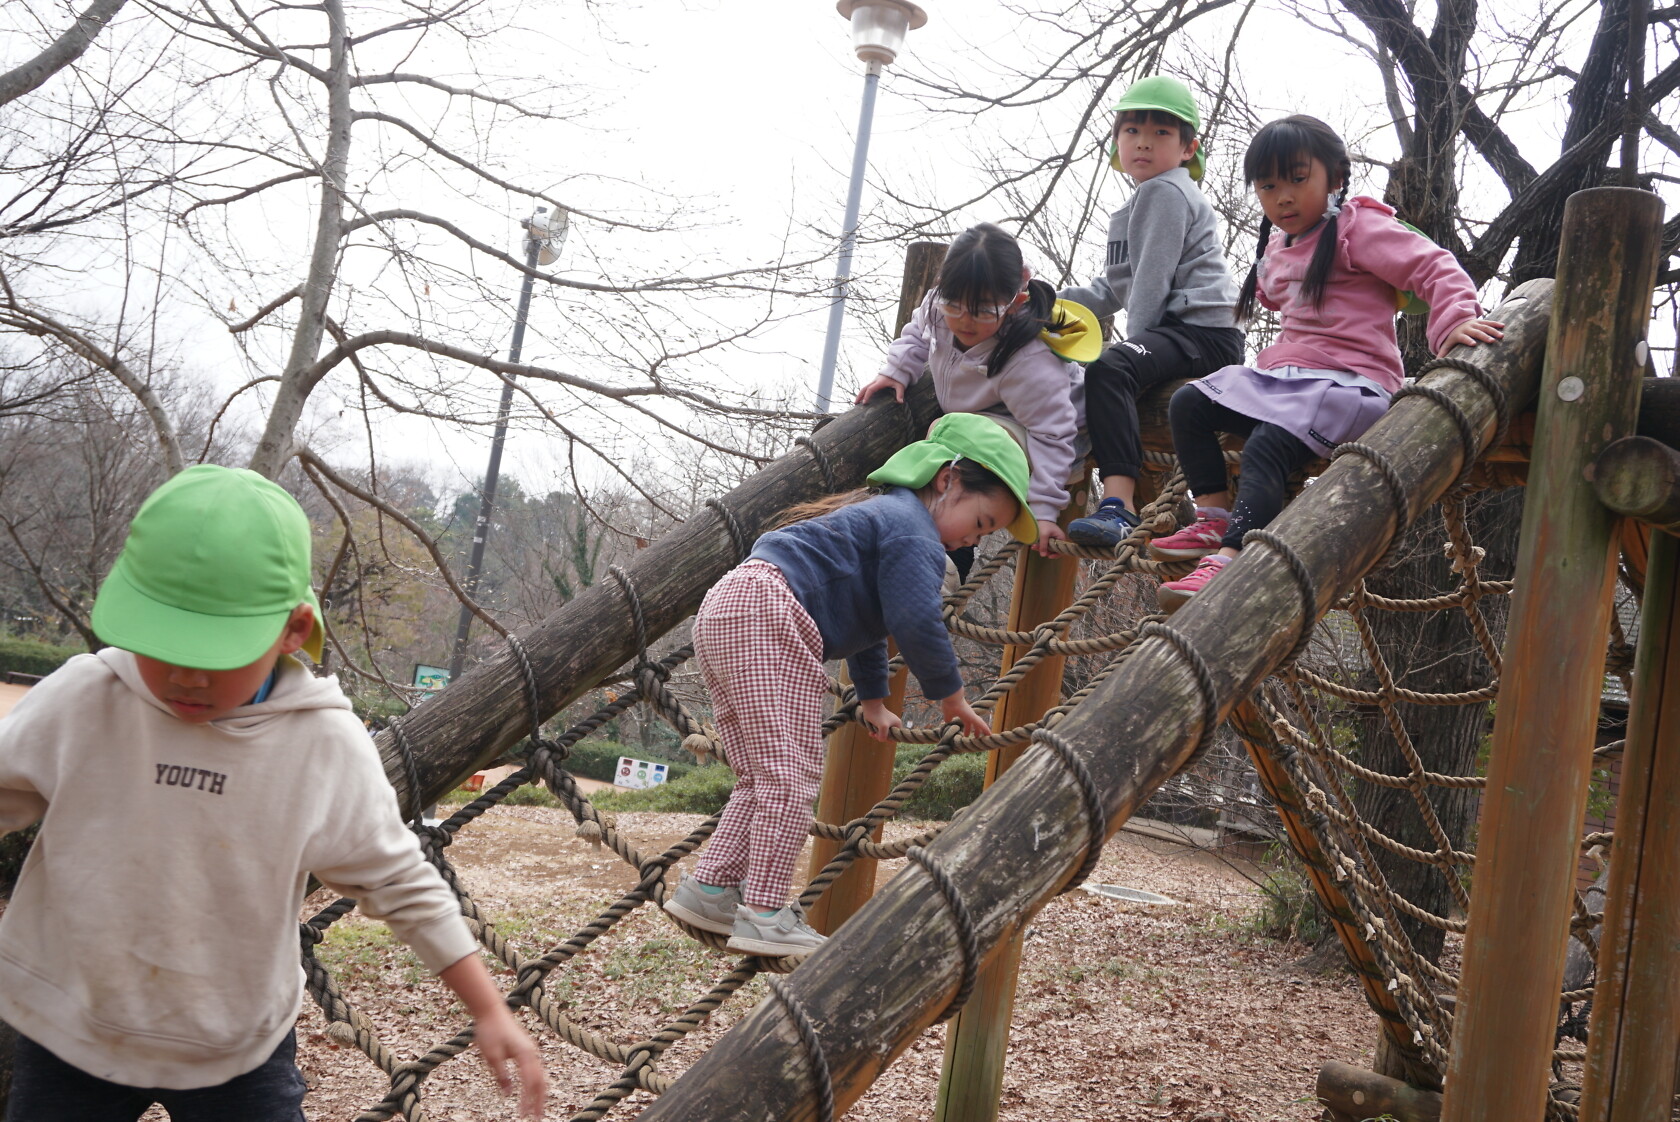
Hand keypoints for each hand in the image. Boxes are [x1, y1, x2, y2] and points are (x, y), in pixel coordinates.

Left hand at [439, 955, 546, 1117]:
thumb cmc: (489, 1030)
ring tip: (535, 1109)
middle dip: (539, 1101)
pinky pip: (534, 1070)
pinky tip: (530, 1092)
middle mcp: (532, 1052)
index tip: (523, 1116)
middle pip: (540, 1081)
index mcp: (525, 1054)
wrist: (490, 1009)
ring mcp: (530, 1050)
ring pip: (539, 1076)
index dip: (528, 1101)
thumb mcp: (491, 1056)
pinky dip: (534, 1083)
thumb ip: (501, 1075)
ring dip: (538, 1093)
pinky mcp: (525, 1049)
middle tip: (537, 1118)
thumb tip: (508, 1093)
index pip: (530, 1083)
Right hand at [855, 374, 905, 403]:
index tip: (864, 403)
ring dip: (860, 394)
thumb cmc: (898, 377)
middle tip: (855, 403)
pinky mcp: (875, 381)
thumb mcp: (900, 386)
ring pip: (865, 387)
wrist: (897, 368)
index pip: (871, 389)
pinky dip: (864, 392)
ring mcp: (874, 381)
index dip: (867, 396)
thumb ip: (900, 394)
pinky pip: (867, 387)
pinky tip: (863, 398)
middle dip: (859, 396)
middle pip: (864, 388)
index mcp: (880, 382)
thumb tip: (900, 402)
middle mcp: (875, 381)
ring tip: (857, 402)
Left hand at [857, 698, 902, 740]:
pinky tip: (871, 733)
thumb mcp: (883, 727)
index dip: (888, 739)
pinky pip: (879, 732)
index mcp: (898, 724)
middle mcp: (894, 724)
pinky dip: (875, 733)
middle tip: (875, 735)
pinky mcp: (881, 723)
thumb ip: (884, 736)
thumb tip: (882, 740)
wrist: (871, 706)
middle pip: (889, 737)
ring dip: (877, 736)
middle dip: (881, 737)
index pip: (895, 738)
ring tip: (872, 734)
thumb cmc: (878, 716)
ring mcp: (887, 724)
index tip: (882, 736)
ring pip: (883, 735)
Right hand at [939, 691, 991, 736]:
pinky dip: (985, 729)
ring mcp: (972, 715)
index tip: (967, 735)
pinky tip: (989, 734)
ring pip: (979, 724)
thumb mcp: (948, 714)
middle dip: (975, 730)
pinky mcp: (973, 716)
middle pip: (974, 724)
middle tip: (976, 737)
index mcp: (963, 715)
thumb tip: (947, 721)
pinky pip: (981, 724)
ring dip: (982, 731)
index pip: (967, 723)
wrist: (952, 697)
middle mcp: (969, 714)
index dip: (967, 728)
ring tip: (986, 737)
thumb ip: (948, 718)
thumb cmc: (949, 705)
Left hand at [1032, 520, 1065, 556]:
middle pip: (1053, 550)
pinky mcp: (1048, 539)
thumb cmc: (1044, 524)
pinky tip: (1033, 545)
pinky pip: (1045, 545)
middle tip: (1037, 548)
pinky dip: (1039, 546)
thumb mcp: (1044, 535)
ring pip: (1048, 548)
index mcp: (1061, 538)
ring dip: (1040, 548)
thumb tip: (1043, 555)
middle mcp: (1058, 540)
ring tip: (1033, 546)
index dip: (1056, 554)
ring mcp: (1053, 539)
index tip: (1049, 556)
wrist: (1040, 517)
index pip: (1061, 550)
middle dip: (1045, 550)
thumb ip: (1043, 545)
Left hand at [1438, 317, 1503, 354]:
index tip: (1474, 344)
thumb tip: (1437, 363)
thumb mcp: (1447, 344)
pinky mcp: (1480, 321)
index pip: (1464, 338)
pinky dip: (1496, 324)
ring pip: (1485, 327)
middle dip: (1484, 336)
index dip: (1468, 340)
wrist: (1456, 322)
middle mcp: (1468, 328)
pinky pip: (1489, 322)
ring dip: (1493, 331)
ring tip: (1501, 336)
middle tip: (1492, 341)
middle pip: (1476, 332)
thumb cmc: (1452, 337)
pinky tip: (1503, 326)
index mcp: (1460, 335)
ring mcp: (1475, 324)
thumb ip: (1443, 352)